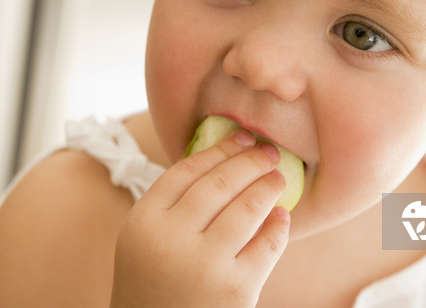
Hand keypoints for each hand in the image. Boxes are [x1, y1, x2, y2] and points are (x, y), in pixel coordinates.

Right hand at [111, 130, 289, 307]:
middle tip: (269, 152)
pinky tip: (282, 216)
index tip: (241, 137)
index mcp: (143, 220)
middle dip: (250, 160)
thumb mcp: (143, 240)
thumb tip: (225, 164)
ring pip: (247, 208)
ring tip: (277, 179)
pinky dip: (278, 226)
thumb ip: (172, 206)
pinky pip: (266, 245)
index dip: (219, 149)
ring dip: (268, 187)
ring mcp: (204, 264)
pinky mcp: (235, 289)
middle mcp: (171, 238)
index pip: (187, 170)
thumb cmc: (152, 285)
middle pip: (220, 182)